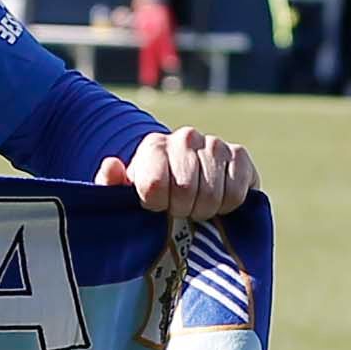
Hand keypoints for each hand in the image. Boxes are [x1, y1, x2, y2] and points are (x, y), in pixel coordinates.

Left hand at [97, 126, 258, 223]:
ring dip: (205, 210)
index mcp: (154, 146)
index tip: (155, 207)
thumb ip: (110, 183)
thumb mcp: (122, 194)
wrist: (187, 185)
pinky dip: (228, 205)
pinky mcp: (240, 156)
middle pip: (186, 191)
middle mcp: (185, 138)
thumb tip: (112, 165)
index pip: (154, 185)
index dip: (156, 206)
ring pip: (213, 194)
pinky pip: (237, 191)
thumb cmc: (151, 195)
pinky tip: (218, 201)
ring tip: (197, 207)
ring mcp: (215, 144)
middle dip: (181, 211)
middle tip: (179, 211)